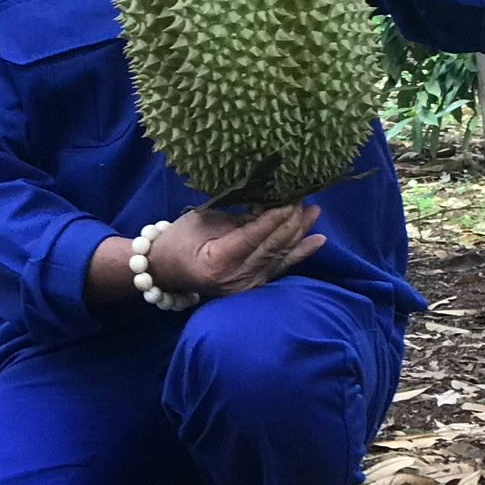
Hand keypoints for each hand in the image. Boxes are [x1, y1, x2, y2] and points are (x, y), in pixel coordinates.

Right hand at [147, 204, 323, 296]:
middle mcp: (235, 278)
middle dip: (291, 222)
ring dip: (300, 232)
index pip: (252, 237)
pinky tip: (318, 240)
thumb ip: (236, 217)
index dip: (273, 219)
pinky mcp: (255, 285)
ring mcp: (247, 285)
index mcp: (217, 261)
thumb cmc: (180, 239)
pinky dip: (300, 252)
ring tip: (314, 211)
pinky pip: (281, 267)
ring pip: (280, 255)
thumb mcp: (203, 220)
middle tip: (305, 200)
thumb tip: (269, 204)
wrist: (167, 271)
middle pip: (271, 247)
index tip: (290, 200)